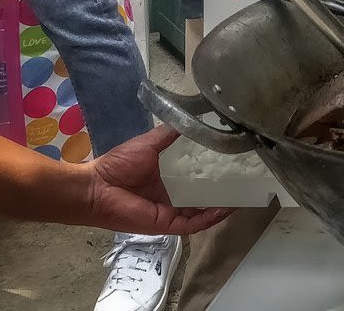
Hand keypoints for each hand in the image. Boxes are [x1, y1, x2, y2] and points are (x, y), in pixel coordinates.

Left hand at [85, 127, 232, 235]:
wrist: (96, 188)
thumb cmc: (119, 165)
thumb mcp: (151, 143)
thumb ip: (172, 133)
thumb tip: (196, 118)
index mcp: (168, 177)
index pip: (198, 175)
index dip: (216, 170)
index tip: (236, 160)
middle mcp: (173, 195)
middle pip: (205, 195)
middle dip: (225, 189)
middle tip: (247, 179)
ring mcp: (171, 211)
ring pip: (204, 211)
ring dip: (223, 205)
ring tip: (245, 195)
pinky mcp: (168, 224)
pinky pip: (194, 223)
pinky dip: (210, 217)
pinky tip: (227, 208)